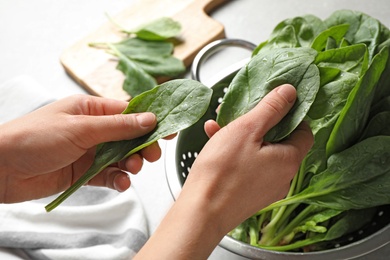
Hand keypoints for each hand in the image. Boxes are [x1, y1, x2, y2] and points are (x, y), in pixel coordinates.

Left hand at [0, 94, 160, 202]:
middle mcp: (93, 130)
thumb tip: (149, 119)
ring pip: (122, 158)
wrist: (1, 168)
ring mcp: (90, 152)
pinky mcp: (84, 172)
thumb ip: (118, 126)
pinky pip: (109, 176)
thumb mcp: (81, 128)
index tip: (170, 127)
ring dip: (131, 164)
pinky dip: (118, 180)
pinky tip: (120, 183)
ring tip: (132, 169)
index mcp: (91, 110)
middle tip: (151, 155)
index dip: (151, 120)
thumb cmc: (33, 138)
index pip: (129, 112)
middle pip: (129, 137)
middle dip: (143, 146)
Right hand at [135, 84, 313, 258]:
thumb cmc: (223, 171)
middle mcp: (282, 177)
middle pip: (278, 141)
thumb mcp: (247, 129)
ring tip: (219, 126)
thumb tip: (290, 92)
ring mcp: (266, 188)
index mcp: (288, 160)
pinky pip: (248, 167)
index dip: (290, 115)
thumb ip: (271, 108)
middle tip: (240, 113)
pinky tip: (214, 142)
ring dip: (241, 136)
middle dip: (257, 123)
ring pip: (259, 153)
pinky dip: (235, 153)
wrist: (201, 212)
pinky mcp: (249, 195)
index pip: (303, 131)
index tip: (273, 105)